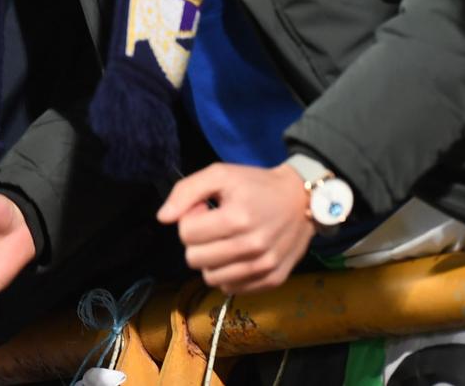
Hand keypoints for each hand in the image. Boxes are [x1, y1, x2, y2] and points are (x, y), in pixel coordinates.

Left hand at [158, 162, 313, 292]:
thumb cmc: (255, 185)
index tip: (205, 209)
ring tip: (225, 241)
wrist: (301, 200)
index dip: (190, 219)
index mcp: (237, 218)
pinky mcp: (274, 279)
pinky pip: (232, 288)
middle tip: (213, 226)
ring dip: (211, 260)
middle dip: (197, 242)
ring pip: (211, 278)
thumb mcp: (219, 174)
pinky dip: (229, 274)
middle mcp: (252, 246)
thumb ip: (185, 191)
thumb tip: (163, 218)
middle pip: (195, 259)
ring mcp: (265, 266)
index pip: (186, 234)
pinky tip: (238, 255)